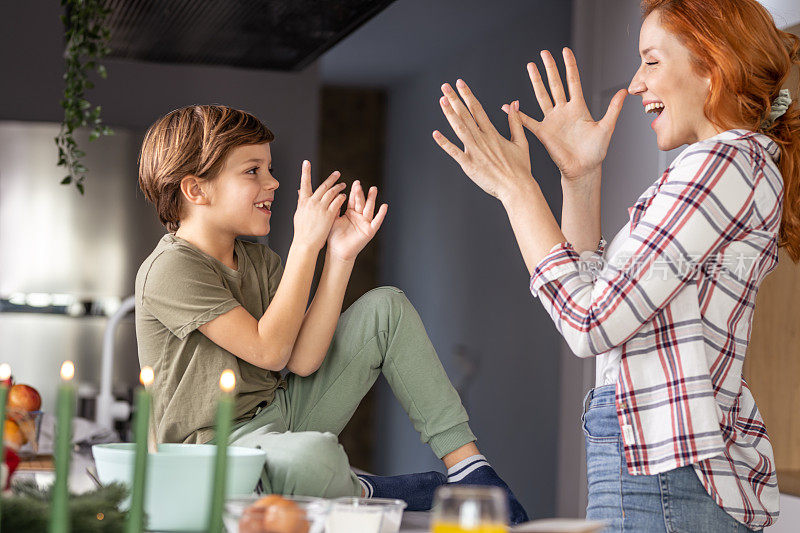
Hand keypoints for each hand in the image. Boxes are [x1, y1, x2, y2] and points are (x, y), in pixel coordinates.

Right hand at [293, 160, 347, 250]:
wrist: (305, 243)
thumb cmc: (302, 231)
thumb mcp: (299, 214)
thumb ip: (301, 201)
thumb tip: (300, 192)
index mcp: (303, 202)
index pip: (304, 183)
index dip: (305, 172)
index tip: (306, 162)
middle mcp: (311, 202)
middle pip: (323, 186)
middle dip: (331, 178)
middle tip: (337, 173)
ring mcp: (320, 208)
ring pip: (331, 192)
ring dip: (338, 187)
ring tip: (344, 184)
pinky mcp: (328, 214)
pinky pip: (337, 202)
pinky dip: (341, 197)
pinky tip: (344, 195)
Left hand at [327, 180, 387, 261]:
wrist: (337, 251)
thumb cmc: (334, 237)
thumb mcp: (333, 219)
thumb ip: (335, 208)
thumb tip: (334, 195)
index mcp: (350, 213)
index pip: (353, 200)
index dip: (354, 192)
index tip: (355, 182)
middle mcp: (359, 217)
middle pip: (361, 202)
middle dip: (361, 193)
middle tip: (359, 184)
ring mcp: (365, 223)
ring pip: (369, 209)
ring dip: (372, 199)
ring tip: (373, 189)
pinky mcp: (369, 231)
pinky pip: (376, 221)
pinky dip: (381, 214)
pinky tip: (384, 206)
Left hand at [432, 80, 532, 201]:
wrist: (517, 188)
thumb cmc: (520, 169)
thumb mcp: (521, 142)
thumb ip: (515, 122)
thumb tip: (514, 104)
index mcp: (493, 134)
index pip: (478, 109)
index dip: (468, 95)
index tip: (460, 84)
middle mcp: (482, 140)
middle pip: (466, 115)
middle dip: (455, 99)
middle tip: (445, 87)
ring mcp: (475, 152)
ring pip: (460, 129)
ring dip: (450, 114)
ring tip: (442, 101)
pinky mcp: (469, 165)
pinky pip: (455, 152)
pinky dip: (445, 143)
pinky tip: (436, 134)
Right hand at [504, 48, 625, 180]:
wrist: (584, 169)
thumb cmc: (596, 151)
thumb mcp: (607, 127)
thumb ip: (613, 109)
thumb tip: (624, 92)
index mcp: (578, 107)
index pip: (573, 81)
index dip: (569, 66)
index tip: (565, 51)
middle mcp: (564, 111)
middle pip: (555, 84)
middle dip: (550, 68)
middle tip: (543, 52)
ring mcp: (552, 120)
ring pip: (542, 96)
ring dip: (536, 81)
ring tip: (530, 66)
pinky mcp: (543, 132)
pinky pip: (528, 121)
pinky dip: (517, 115)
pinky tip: (508, 106)